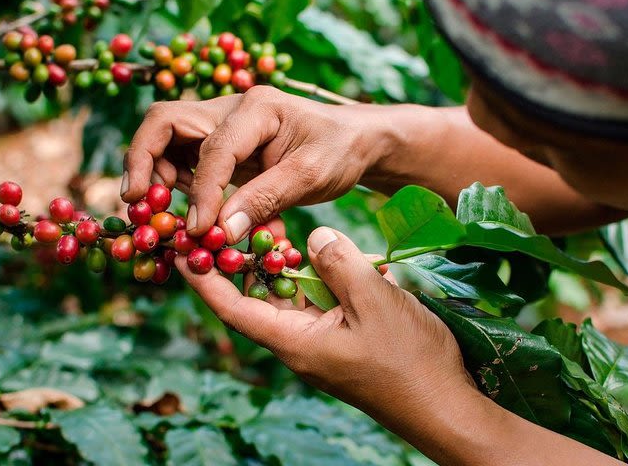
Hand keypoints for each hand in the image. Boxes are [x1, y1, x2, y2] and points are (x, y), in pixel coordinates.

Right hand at [121, 86, 389, 242]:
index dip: (201, 192)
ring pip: (167, 139)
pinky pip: (185, 159)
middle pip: (165, 122)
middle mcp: (231, 109)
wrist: (354, 141)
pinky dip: (176, 184)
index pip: (213, 148)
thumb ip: (265, 200)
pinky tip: (188, 211)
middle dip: (143, 161)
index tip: (198, 230)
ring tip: (159, 212)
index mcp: (257, 109)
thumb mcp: (311, 176)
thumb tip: (220, 232)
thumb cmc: (339, 152)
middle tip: (137, 203)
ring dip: (155, 173)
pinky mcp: (223, 145)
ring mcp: (223, 125)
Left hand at [175, 225, 476, 425]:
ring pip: (289, 299)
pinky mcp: (341, 341)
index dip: (205, 279)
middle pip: (257, 299)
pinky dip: (315, 279)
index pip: (233, 308)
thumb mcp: (373, 301)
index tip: (183, 249)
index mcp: (294, 342)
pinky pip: (316, 305)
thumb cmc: (409, 360)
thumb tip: (313, 237)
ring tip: (275, 230)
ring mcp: (320, 344)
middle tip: (236, 223)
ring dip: (283, 267)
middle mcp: (299, 344)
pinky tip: (325, 257)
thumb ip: (338, 263)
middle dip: (244, 262)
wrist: (445, 405)